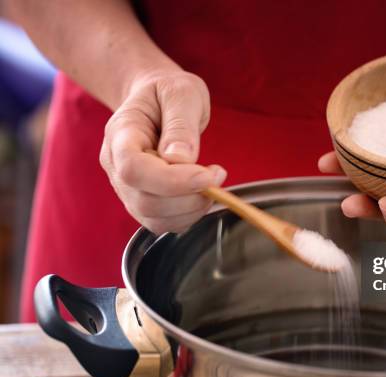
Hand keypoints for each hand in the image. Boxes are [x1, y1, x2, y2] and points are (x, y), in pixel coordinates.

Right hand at [100, 70, 225, 234]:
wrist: (156, 99)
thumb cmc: (168, 92)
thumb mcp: (182, 93)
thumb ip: (181, 124)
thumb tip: (181, 159)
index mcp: (120, 134)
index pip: (134, 170)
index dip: (172, 181)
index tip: (208, 175)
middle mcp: (116, 165)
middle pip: (145, 201)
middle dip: (190, 196)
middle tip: (217, 174)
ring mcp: (127, 187)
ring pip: (154, 218)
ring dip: (192, 208)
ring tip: (211, 181)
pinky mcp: (143, 201)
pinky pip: (163, 223)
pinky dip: (188, 215)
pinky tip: (201, 193)